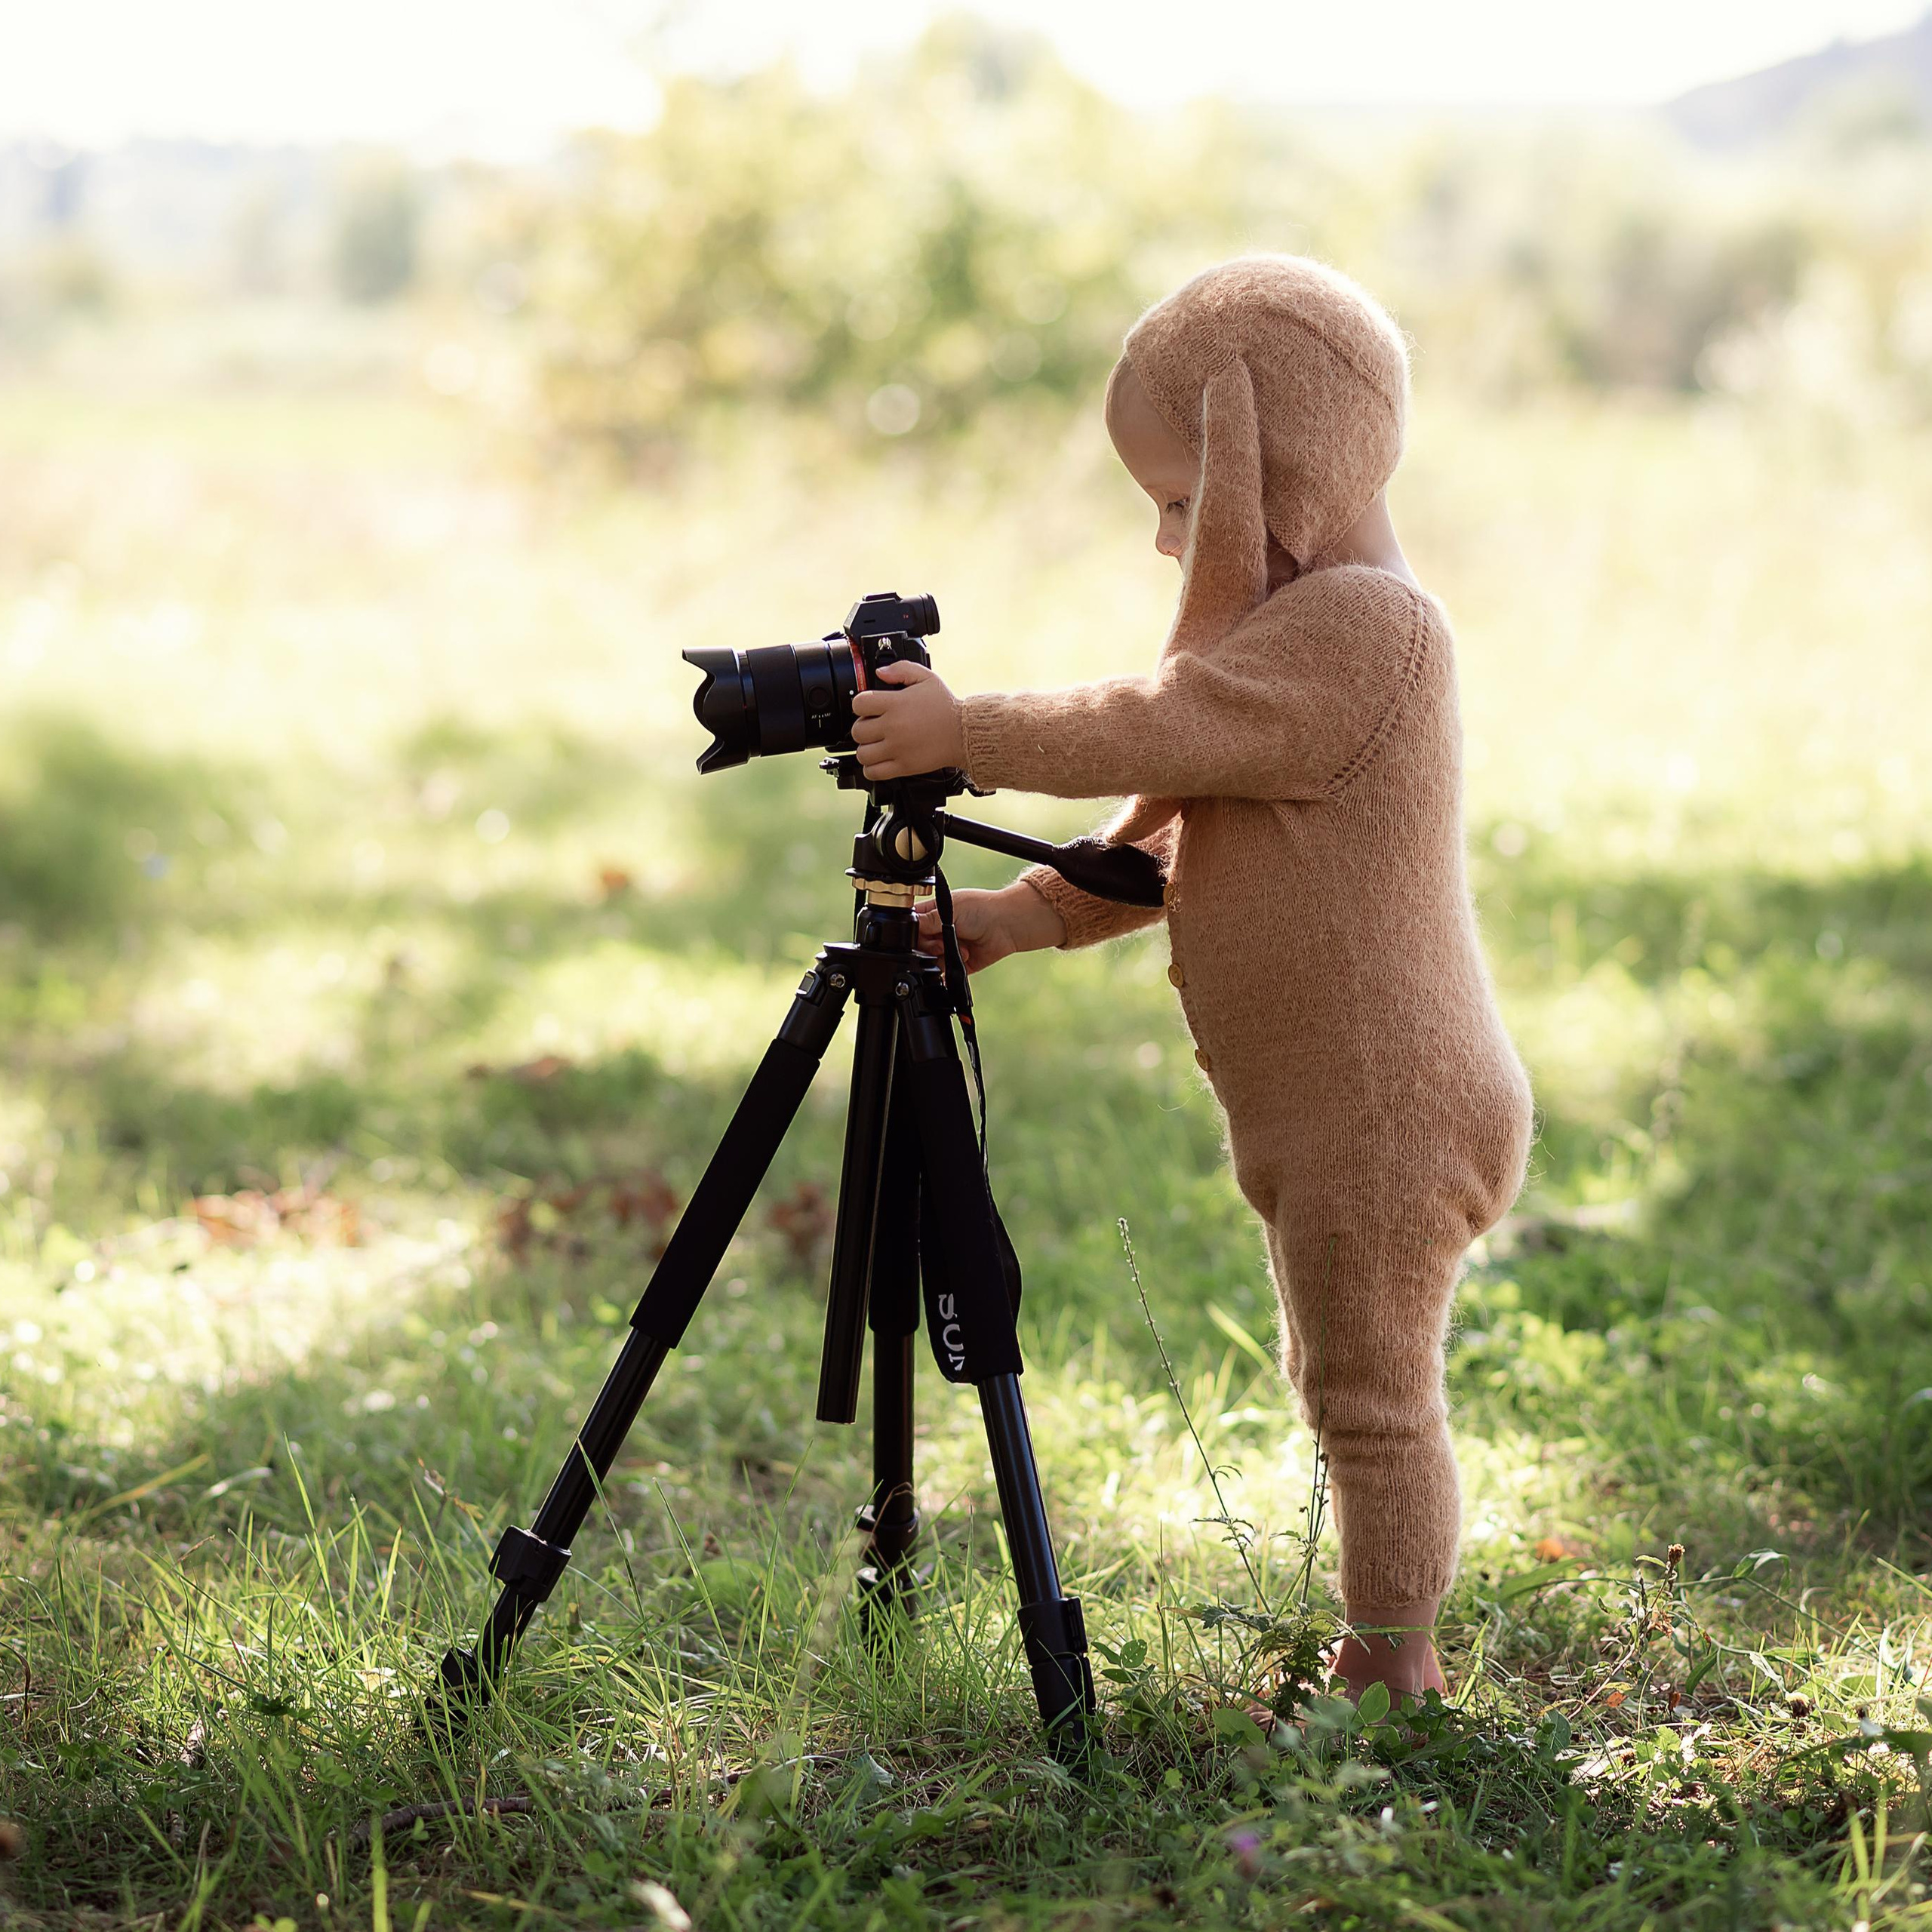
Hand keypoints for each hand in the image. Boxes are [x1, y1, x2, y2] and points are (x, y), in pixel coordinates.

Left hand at [849, 661, 966, 778]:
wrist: (965, 733)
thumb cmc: (946, 707)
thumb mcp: (927, 678)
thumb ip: (901, 669)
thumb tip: (879, 672)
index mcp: (896, 704)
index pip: (859, 704)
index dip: (861, 705)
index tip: (868, 708)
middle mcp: (894, 726)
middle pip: (858, 731)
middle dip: (863, 728)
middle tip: (874, 727)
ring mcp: (898, 749)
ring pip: (862, 754)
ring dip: (866, 749)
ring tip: (876, 745)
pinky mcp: (904, 766)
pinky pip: (874, 772)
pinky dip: (872, 768)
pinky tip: (880, 760)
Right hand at [914, 883, 1066, 973]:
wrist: (1007, 926)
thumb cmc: (982, 910)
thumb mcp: (950, 910)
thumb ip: (926, 921)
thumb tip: (906, 927)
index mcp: (933, 914)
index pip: (911, 926)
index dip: (912, 933)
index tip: (923, 935)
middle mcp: (938, 932)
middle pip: (918, 947)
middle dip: (930, 947)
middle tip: (943, 943)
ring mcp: (948, 948)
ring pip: (929, 961)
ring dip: (943, 957)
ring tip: (960, 948)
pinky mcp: (958, 964)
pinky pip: (944, 973)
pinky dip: (950, 969)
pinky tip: (961, 959)